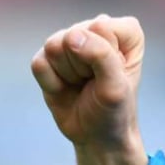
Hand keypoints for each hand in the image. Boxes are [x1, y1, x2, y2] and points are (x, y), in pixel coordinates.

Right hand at [32, 14, 148, 164]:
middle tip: (95, 84)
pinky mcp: (49, 57)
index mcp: (124, 32)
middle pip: (73, 36)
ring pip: (53, 47)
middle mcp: (97, 30)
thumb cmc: (114, 111)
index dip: (104, 57)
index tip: (113, 77)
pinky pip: (39, 63)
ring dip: (67, 75)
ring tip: (81, 85)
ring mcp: (71, 41)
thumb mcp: (115, 87)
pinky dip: (51, 84)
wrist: (97, 137)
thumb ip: (100, 56)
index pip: (101, 27)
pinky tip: (66, 89)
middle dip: (83, 68)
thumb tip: (72, 36)